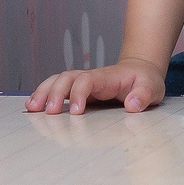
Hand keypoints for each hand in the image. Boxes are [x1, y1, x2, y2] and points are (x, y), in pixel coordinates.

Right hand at [25, 58, 164, 115]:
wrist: (140, 72)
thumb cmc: (145, 81)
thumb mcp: (152, 87)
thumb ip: (144, 95)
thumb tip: (132, 105)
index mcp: (107, 77)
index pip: (87, 80)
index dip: (79, 94)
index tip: (76, 112)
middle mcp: (91, 78)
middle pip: (66, 78)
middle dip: (54, 92)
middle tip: (48, 112)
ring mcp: (83, 83)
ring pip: (57, 81)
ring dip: (43, 92)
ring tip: (31, 108)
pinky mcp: (78, 90)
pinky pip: (57, 89)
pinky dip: (44, 94)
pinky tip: (33, 106)